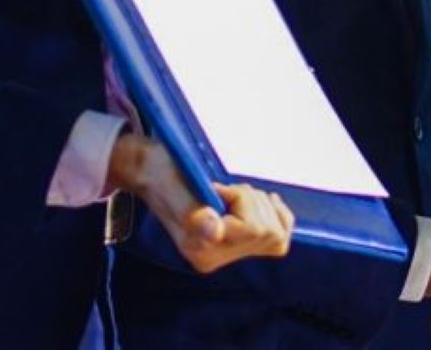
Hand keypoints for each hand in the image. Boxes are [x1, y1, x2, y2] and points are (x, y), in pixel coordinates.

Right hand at [107, 133, 293, 273]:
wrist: (152, 173)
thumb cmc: (162, 175)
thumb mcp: (173, 186)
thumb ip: (192, 210)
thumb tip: (215, 231)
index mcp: (200, 250)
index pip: (252, 230)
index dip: (242, 200)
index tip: (218, 189)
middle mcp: (215, 258)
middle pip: (268, 233)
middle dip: (254, 201)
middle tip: (227, 190)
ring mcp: (227, 253)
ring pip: (275, 234)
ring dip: (260, 204)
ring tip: (233, 194)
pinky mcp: (237, 243)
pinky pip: (277, 240)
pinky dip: (278, 216)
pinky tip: (267, 202)